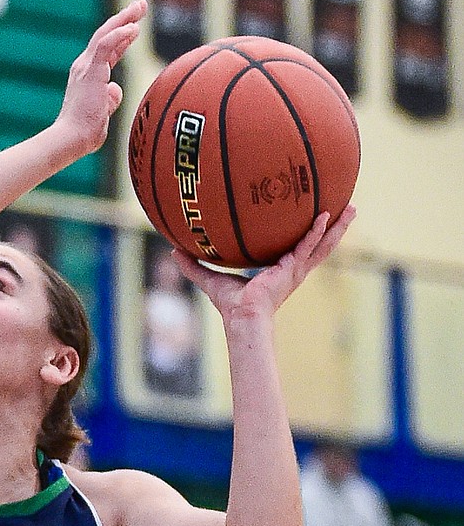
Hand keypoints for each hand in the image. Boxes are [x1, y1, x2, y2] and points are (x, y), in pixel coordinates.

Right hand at [53, 1, 146, 160]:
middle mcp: (84, 66)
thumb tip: (115, 91)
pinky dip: (119, 34)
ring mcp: (86, 67)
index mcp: (87, 75)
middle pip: (106, 35)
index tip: (135, 27)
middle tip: (140, 6)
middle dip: (124, 18)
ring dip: (124, 19)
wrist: (71, 139)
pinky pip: (106, 45)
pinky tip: (133, 28)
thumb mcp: (102, 113)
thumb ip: (109, 100)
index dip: (122, 37)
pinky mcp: (90, 71)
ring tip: (140, 7)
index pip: (107, 50)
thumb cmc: (84, 133)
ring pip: (106, 34)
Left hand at [174, 206, 355, 321]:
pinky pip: (307, 246)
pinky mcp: (293, 270)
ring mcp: (296, 269)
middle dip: (334, 226)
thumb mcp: (209, 278)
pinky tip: (324, 215)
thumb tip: (173, 250)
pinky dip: (316, 232)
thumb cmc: (230, 305)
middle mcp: (293, 268)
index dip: (308, 233)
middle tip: (347, 207)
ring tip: (352, 208)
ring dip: (338, 227)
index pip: (298, 247)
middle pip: (318, 243)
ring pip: (322, 244)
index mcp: (281, 269)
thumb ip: (193, 264)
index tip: (315, 217)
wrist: (241, 318)